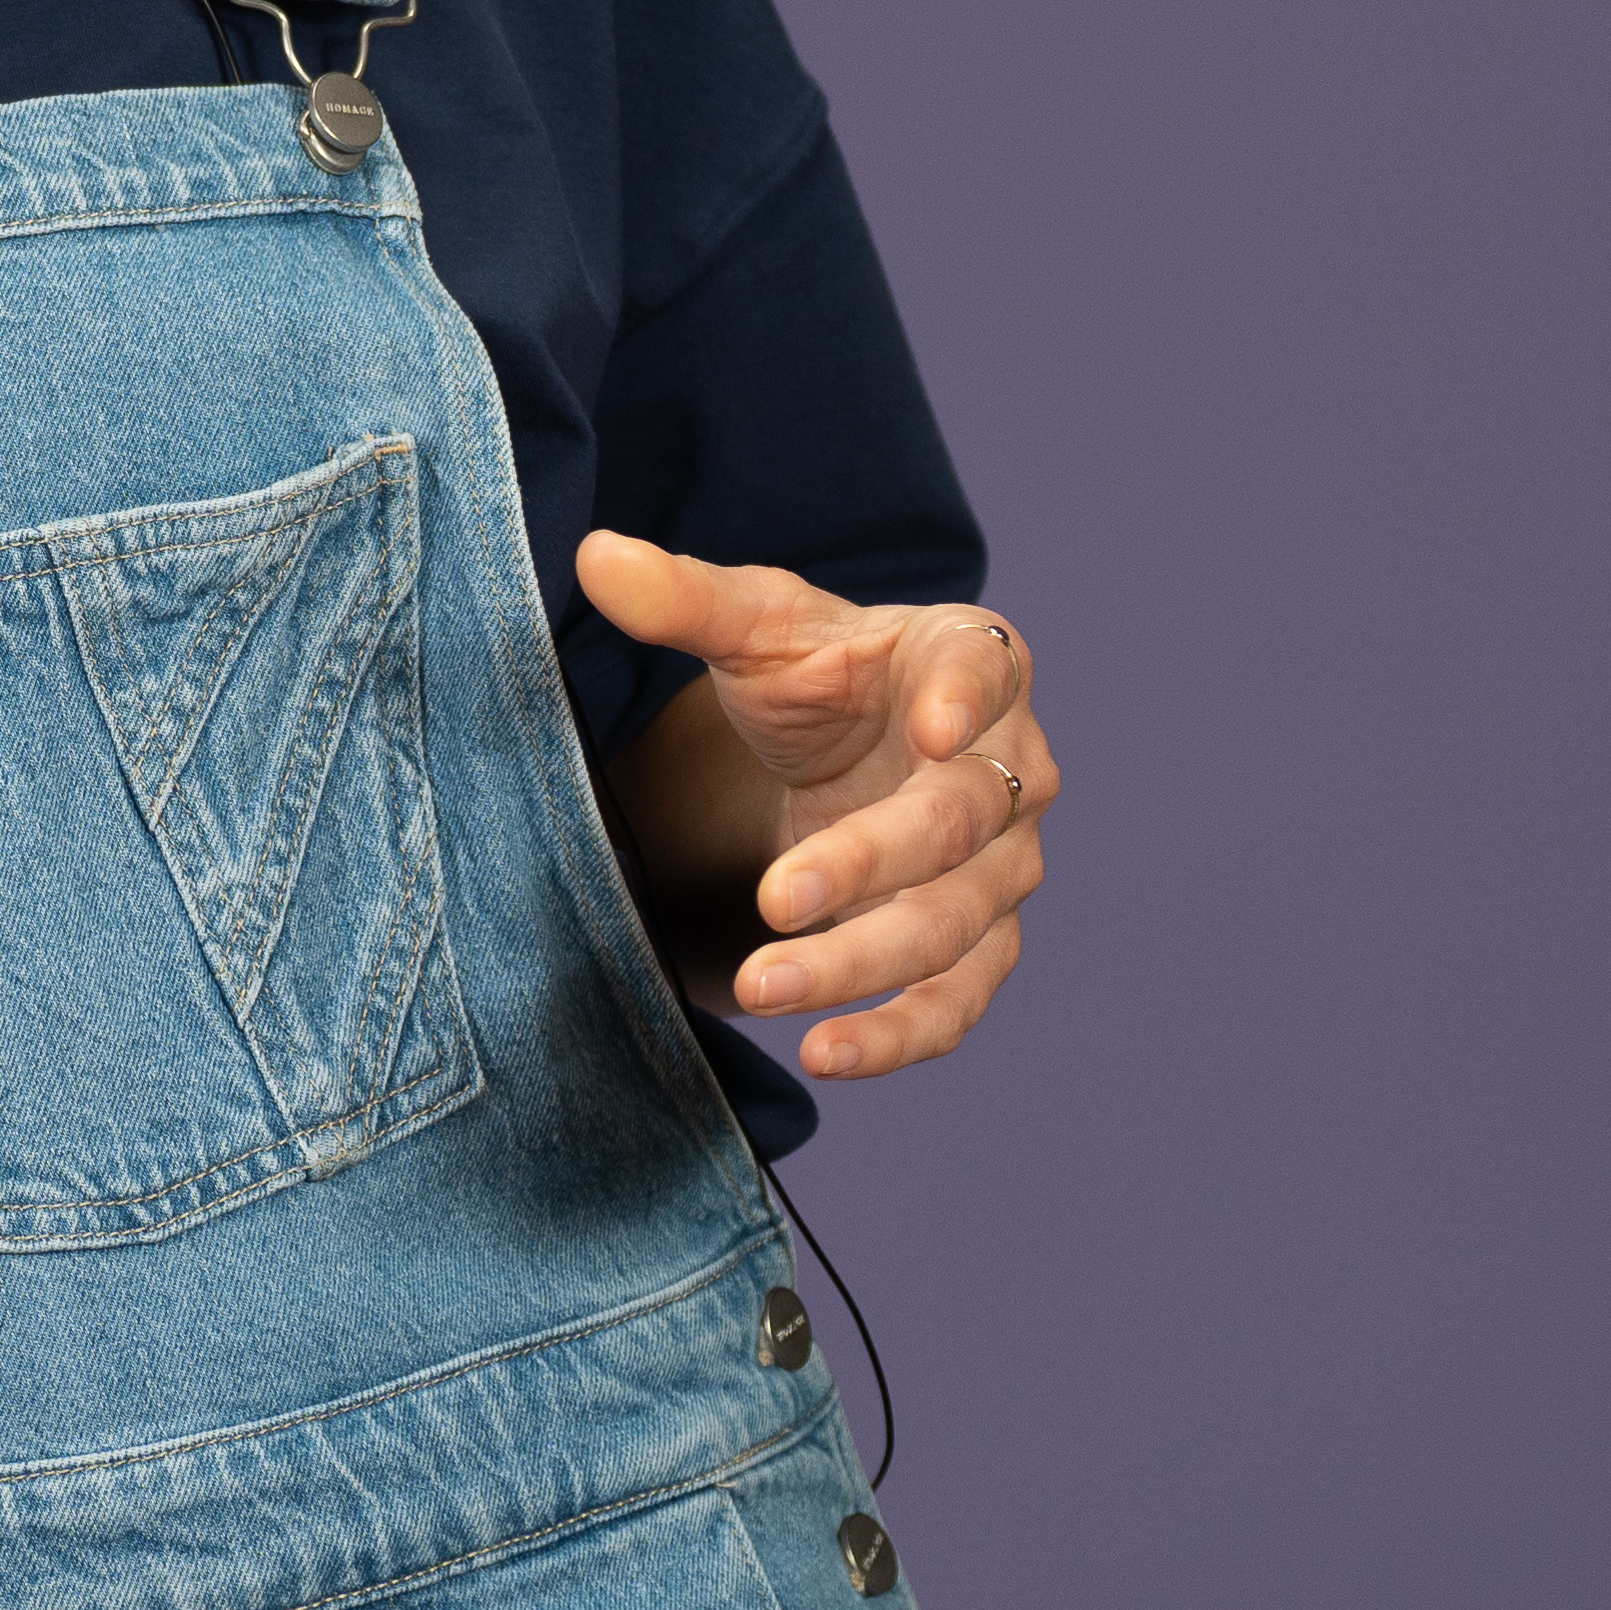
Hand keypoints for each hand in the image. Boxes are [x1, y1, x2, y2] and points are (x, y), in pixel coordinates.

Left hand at [575, 531, 1053, 1081]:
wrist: (842, 749)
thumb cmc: (814, 672)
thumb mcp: (755, 627)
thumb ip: (686, 598)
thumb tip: (597, 558)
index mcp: (974, 660)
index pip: (984, 672)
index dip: (964, 700)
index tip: (929, 728)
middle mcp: (1013, 766)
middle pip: (960, 821)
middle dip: (869, 865)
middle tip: (773, 899)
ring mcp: (1005, 865)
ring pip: (954, 925)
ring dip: (861, 964)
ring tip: (761, 986)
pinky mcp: (980, 944)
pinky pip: (957, 1002)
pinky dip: (898, 1036)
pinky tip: (823, 1052)